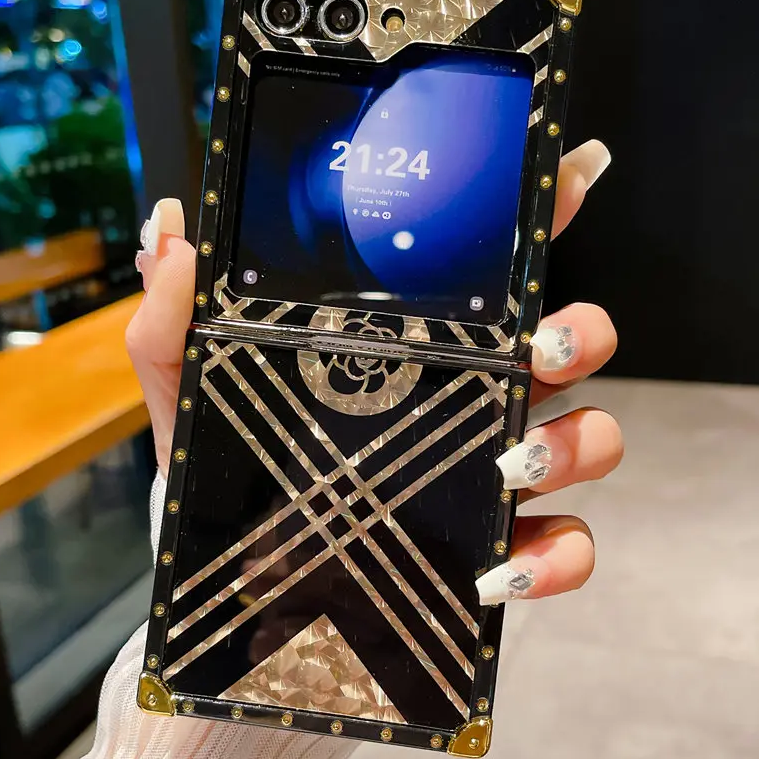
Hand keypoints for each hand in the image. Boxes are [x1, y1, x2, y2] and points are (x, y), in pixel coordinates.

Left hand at [126, 139, 621, 607]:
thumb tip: (168, 230)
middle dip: (581, 332)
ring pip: (591, 438)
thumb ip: (175, 317)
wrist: (238, 586)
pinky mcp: (503, 553)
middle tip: (543, 346)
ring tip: (515, 457)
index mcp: (419, 348)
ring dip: (578, 440)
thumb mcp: (194, 390)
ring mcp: (497, 476)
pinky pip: (568, 549)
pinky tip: (501, 567)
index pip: (491, 273)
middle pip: (570, 344)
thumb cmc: (235, 471)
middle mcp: (473, 399)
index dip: (542, 216)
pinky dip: (558, 558)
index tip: (573, 172)